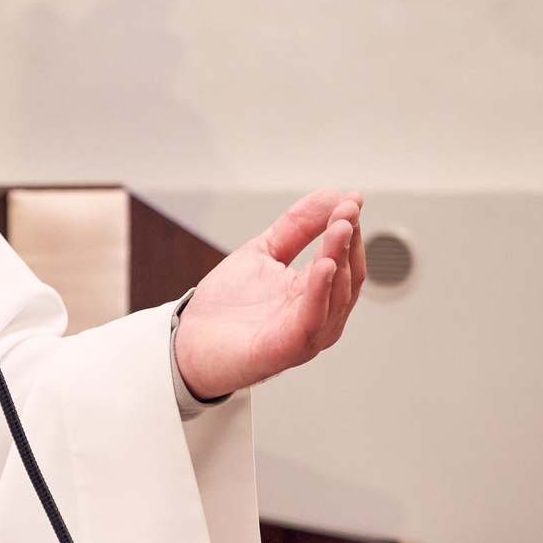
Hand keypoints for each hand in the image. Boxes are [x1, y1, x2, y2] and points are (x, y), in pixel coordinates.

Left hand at [171, 189, 365, 400]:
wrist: (190, 342)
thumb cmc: (227, 308)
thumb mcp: (264, 253)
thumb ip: (297, 227)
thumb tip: (331, 194)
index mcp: (314, 293)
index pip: (344, 257)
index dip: (348, 227)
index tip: (352, 198)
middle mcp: (318, 315)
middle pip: (347, 275)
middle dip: (347, 239)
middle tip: (348, 209)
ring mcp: (307, 333)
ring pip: (335, 294)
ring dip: (339, 256)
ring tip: (339, 227)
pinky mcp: (288, 347)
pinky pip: (312, 318)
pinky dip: (320, 290)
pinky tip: (325, 264)